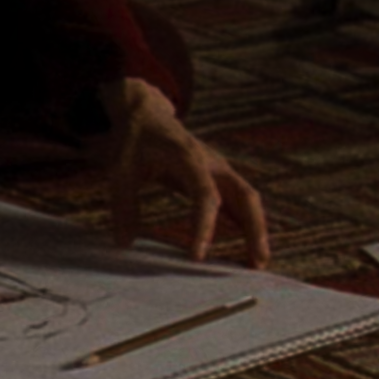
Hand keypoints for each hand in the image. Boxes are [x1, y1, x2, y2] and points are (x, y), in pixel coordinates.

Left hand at [98, 79, 270, 268]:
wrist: (146, 115)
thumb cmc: (133, 140)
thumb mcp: (119, 169)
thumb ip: (123, 205)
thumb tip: (124, 244)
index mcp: (187, 157)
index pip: (205, 195)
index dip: (204, 226)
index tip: (197, 256)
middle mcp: (211, 163)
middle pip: (243, 195)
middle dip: (253, 228)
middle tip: (257, 263)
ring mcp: (218, 169)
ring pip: (247, 199)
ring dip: (256, 229)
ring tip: (259, 264)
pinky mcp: (217, 177)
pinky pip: (239, 201)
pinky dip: (246, 224)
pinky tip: (248, 249)